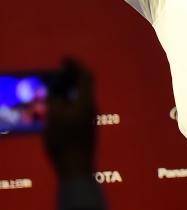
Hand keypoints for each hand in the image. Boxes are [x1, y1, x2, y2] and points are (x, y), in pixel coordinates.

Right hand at [43, 60, 96, 179]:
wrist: (76, 167)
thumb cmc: (64, 140)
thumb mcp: (54, 116)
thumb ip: (54, 100)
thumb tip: (55, 91)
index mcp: (87, 101)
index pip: (85, 76)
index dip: (76, 64)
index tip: (64, 58)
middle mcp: (92, 107)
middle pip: (85, 85)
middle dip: (72, 76)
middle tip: (59, 72)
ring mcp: (90, 118)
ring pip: (81, 97)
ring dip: (69, 89)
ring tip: (55, 89)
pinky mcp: (86, 127)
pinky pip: (78, 107)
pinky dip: (68, 101)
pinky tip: (58, 107)